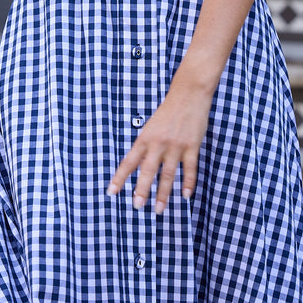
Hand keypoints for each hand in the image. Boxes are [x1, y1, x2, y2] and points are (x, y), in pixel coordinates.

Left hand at [106, 76, 212, 214]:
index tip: (111, 192)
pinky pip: (190, 168)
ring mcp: (176, 145)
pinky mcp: (192, 145)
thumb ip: (145, 147)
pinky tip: (186, 195)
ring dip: (163, 193)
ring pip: (168, 173)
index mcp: (145, 138)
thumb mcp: (151, 127)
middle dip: (142, 189)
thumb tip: (138, 167)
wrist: (188, 93)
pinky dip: (188, 182)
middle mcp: (158, 142)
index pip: (129, 161)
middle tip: (137, 206)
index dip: (119, 178)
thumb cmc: (168, 112)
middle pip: (148, 170)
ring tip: (158, 209)